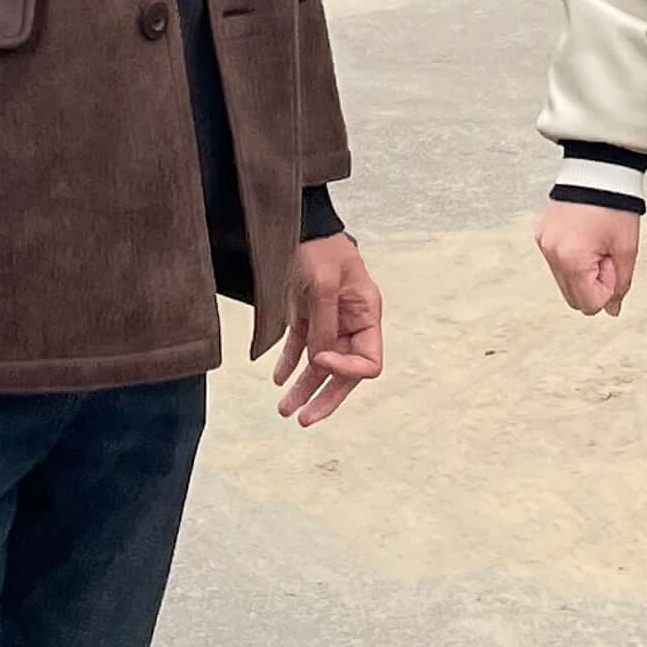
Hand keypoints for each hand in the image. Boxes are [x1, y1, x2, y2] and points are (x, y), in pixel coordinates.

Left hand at [268, 232, 384, 423]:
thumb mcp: (324, 284)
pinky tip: (278, 380)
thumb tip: (319, 363)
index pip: (368, 362)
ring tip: (284, 410)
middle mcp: (351, 325)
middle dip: (324, 398)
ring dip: (303, 389)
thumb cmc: (320, 249)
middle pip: (343, 374)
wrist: (299, 226)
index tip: (321, 361)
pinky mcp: (307, 318)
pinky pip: (300, 350)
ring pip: (319, 368)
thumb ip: (325, 326)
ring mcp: (329, 323)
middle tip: (304, 419)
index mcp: (367, 316)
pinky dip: (289, 366)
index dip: (346, 370)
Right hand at [536, 200, 641, 317]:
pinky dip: (571, 257)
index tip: (612, 261)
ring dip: (582, 271)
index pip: (589, 304)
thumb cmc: (616, 208)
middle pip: (573, 297)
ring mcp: (543, 243)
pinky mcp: (541, 234)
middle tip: (605, 253)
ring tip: (594, 242)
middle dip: (593, 283)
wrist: (598, 170)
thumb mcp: (627, 250)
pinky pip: (556, 261)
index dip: (607, 288)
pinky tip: (583, 236)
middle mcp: (551, 253)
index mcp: (572, 259)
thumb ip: (620, 285)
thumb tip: (612, 310)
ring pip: (564, 280)